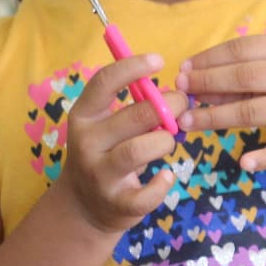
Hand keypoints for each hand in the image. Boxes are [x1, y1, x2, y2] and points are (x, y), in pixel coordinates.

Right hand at [59, 53, 179, 234]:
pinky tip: (166, 176)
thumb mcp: (108, 125)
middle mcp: (87, 143)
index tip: (159, 59)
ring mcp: (99, 174)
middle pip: (133, 116)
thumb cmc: (106, 153)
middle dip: (167, 107)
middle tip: (182, 105)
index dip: (132, 67)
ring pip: (139, 150)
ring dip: (164, 141)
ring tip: (168, 141)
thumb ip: (134, 108)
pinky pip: (146, 194)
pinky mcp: (116, 203)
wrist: (84, 205)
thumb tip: (175, 90)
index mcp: (84, 116)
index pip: (103, 82)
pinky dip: (163, 183)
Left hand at [175, 33, 265, 173]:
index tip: (183, 68)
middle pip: (246, 77)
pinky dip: (262, 158)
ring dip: (215, 117)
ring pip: (253, 111)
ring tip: (188, 121)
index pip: (243, 49)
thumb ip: (237, 74)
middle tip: (180, 91)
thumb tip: (190, 80)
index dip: (209, 59)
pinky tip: (243, 162)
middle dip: (207, 83)